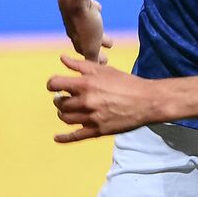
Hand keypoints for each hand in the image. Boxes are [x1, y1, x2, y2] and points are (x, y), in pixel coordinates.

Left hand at [46, 56, 163, 142]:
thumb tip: (62, 58)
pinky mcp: (98, 131)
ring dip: (62, 113)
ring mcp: (91, 118)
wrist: (146, 101)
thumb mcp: (103, 69)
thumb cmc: (125, 83)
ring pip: (65, 118)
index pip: (56, 84)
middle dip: (59, 99)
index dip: (52, 84)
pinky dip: (64, 138)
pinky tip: (56, 138)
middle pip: (60, 103)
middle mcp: (86, 102)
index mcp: (86, 84)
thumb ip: (80, 65)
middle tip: (64, 97)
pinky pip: (75, 136)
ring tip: (66, 109)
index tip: (54, 86)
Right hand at [57, 0, 113, 64]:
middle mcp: (75, 29)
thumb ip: (93, 58)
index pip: (86, 53)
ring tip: (103, 28)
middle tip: (108, 45)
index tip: (105, 61)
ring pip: (88, 24)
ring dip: (96, 29)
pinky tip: (99, 10)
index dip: (95, 58)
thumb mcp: (92, 46)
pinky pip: (89, 9)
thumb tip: (96, 69)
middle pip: (88, 38)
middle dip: (97, 43)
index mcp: (78, 41)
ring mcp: (78, 15)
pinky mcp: (81, 2)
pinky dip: (94, 11)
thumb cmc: (84, 24)